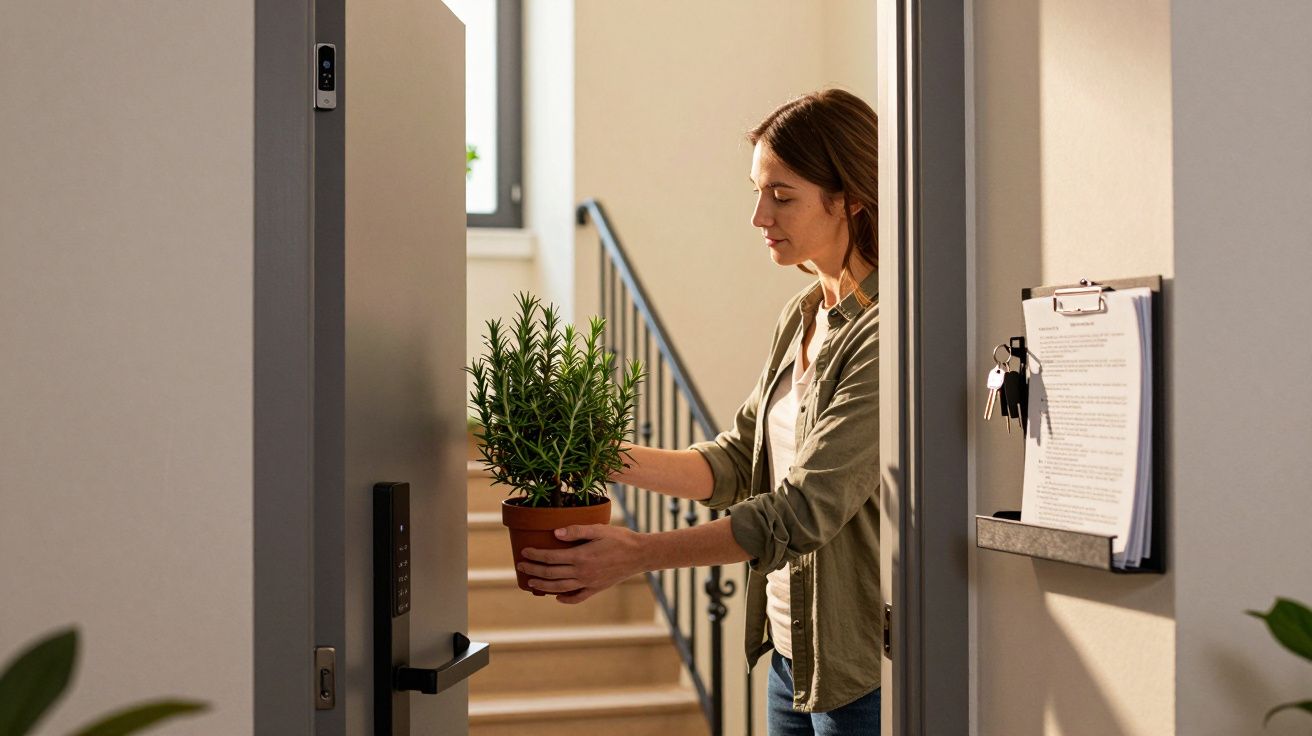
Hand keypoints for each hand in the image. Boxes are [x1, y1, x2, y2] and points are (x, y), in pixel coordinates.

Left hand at [518, 524, 645, 603]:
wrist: (640, 555)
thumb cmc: (620, 538)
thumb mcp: (599, 529)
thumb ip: (576, 531)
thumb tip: (556, 533)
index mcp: (581, 556)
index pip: (551, 557)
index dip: (535, 555)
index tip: (524, 551)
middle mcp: (582, 572)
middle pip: (551, 574)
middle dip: (534, 571)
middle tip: (521, 567)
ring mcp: (589, 583)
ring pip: (560, 587)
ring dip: (543, 586)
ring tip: (531, 583)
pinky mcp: (596, 588)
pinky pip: (578, 597)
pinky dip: (566, 599)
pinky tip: (557, 597)